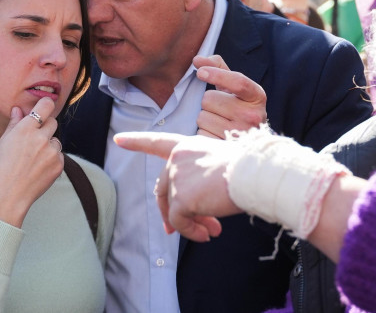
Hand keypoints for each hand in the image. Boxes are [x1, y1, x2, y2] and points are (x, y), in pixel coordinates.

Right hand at [0, 97, 63, 227]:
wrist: (9, 196)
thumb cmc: (1, 169)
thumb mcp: (2, 143)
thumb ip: (13, 124)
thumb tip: (18, 109)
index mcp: (25, 129)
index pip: (46, 105)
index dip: (46, 105)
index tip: (45, 108)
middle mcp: (41, 138)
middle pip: (53, 122)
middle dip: (45, 128)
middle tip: (35, 139)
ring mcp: (52, 152)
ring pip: (56, 141)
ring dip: (48, 145)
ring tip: (33, 159)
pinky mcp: (59, 164)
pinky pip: (59, 155)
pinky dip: (52, 159)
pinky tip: (38, 168)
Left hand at [114, 132, 243, 241]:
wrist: (256, 174)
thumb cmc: (249, 170)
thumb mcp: (219, 168)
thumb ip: (199, 184)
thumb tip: (190, 215)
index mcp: (188, 146)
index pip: (158, 142)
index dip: (137, 141)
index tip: (119, 140)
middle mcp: (178, 158)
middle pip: (163, 189)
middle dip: (170, 212)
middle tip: (174, 231)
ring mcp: (177, 176)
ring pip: (173, 209)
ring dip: (190, 224)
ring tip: (210, 232)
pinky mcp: (181, 197)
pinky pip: (178, 222)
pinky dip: (190, 232)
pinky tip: (207, 235)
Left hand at [194, 55, 267, 138]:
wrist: (251, 141)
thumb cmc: (240, 108)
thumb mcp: (235, 87)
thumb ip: (218, 68)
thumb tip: (197, 60)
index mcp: (256, 96)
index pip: (238, 82)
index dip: (217, 74)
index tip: (200, 72)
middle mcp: (253, 116)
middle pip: (210, 99)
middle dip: (208, 102)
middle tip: (220, 109)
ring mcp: (241, 134)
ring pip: (202, 118)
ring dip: (205, 119)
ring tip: (219, 122)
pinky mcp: (227, 149)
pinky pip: (200, 134)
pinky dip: (203, 133)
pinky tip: (216, 134)